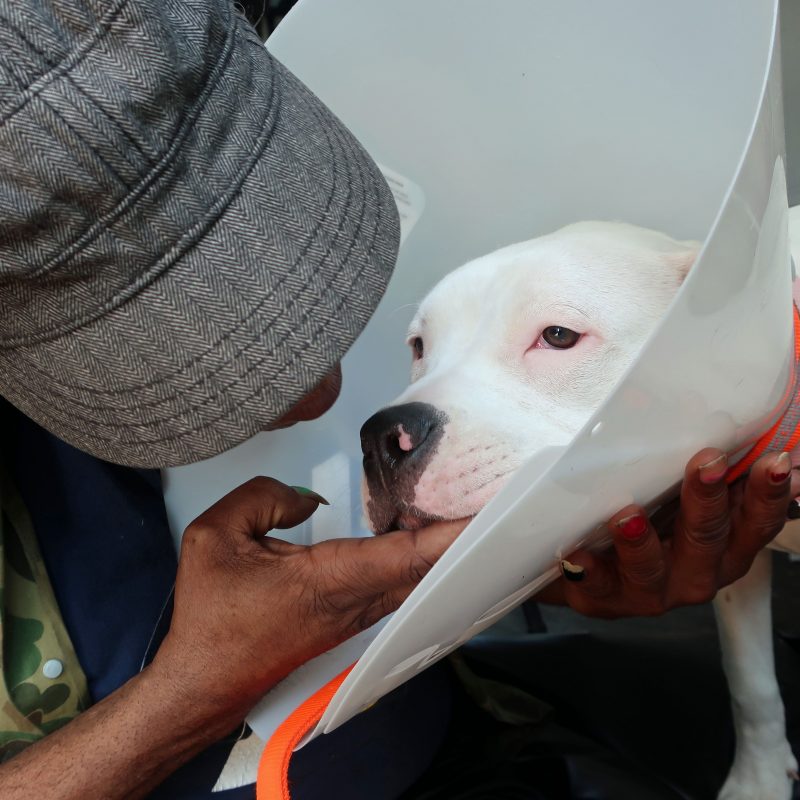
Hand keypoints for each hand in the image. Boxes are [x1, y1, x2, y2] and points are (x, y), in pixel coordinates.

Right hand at [150, 477, 465, 723]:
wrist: (203, 680)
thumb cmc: (210, 618)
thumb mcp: (216, 537)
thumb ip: (264, 497)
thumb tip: (307, 498)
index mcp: (329, 579)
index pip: (407, 553)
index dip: (451, 533)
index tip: (489, 514)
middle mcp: (354, 601)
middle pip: (426, 566)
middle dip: (460, 532)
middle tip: (489, 494)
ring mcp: (356, 615)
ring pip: (415, 578)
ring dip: (440, 546)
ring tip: (457, 504)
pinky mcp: (349, 620)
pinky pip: (396, 585)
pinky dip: (416, 559)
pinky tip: (418, 533)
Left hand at [536, 448, 794, 617]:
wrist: (591, 564)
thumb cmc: (649, 519)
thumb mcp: (676, 488)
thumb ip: (693, 457)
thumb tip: (693, 400)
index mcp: (724, 543)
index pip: (756, 519)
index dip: (769, 493)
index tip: (776, 461)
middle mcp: (696, 571)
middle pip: (709, 539)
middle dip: (708, 501)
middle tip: (706, 463)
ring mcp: (652, 589)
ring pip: (652, 568)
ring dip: (642, 541)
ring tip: (626, 515)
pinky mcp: (606, 598)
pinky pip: (597, 586)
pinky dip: (588, 571)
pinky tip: (578, 555)